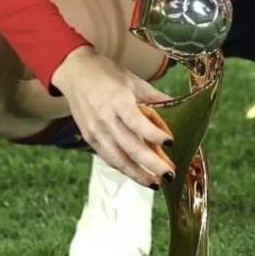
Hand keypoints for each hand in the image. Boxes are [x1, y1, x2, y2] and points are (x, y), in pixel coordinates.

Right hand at [51, 46, 173, 185]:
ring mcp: (95, 131)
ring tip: (156, 182)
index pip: (137, 123)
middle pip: (130, 147)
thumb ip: (155, 97)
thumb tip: (179, 106)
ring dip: (138, 174)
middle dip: (152, 164)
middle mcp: (104, 119)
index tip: (171, 143)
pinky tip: (138, 174)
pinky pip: (109, 158)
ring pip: (118, 159)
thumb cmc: (107, 74)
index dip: (154, 134)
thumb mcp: (134, 80)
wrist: (75, 72)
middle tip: (170, 174)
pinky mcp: (89, 139)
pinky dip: (124, 169)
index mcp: (117, 101)